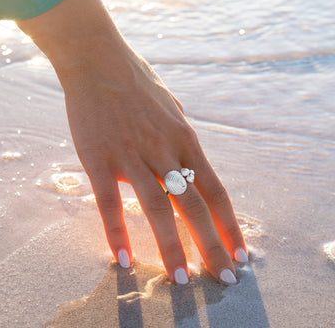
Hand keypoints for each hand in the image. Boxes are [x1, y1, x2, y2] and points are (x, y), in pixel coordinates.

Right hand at [17, 0, 247, 284]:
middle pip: (193, 205)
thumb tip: (189, 159)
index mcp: (184, 138)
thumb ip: (180, 136)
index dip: (230, 223)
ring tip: (181, 279)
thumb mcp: (171, 106)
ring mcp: (131, 154)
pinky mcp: (99, 157)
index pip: (215, 189)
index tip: (242, 251)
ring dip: (171, 247)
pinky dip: (117, 232)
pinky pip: (110, 201)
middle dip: (212, 245)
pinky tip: (124, 258)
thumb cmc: (135, 80)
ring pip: (157, 207)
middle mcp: (164, 149)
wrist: (97, 59)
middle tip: (224, 279)